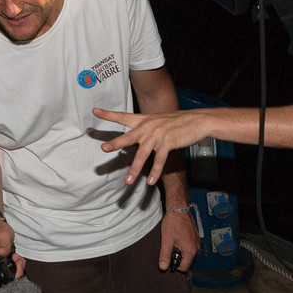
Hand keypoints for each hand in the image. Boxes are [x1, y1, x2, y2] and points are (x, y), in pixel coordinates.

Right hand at [0, 215, 26, 279]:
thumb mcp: (3, 235)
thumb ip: (4, 246)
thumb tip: (1, 254)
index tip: (4, 279)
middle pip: (0, 276)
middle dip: (12, 273)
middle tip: (17, 262)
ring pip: (8, 272)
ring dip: (16, 268)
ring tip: (18, 258)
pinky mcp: (5, 260)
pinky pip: (12, 267)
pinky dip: (17, 264)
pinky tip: (18, 257)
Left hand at [93, 107, 212, 185]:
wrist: (198, 121)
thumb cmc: (178, 122)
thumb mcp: (159, 120)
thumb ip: (147, 127)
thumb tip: (138, 136)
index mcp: (144, 120)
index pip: (123, 116)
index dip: (108, 114)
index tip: (94, 111)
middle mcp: (148, 127)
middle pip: (128, 137)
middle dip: (115, 143)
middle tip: (104, 148)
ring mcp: (158, 135)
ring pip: (142, 154)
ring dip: (134, 169)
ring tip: (127, 181)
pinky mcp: (168, 143)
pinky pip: (159, 160)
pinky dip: (155, 172)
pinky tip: (150, 181)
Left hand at [159, 208, 198, 271]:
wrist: (179, 209)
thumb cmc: (173, 223)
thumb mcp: (166, 241)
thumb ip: (165, 255)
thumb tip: (163, 268)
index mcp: (190, 251)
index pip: (184, 268)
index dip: (175, 266)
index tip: (168, 259)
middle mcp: (196, 247)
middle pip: (186, 260)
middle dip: (177, 257)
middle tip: (169, 248)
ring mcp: (197, 241)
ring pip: (188, 253)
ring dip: (180, 250)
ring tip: (172, 241)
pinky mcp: (196, 236)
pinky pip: (189, 245)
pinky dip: (183, 245)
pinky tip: (176, 237)